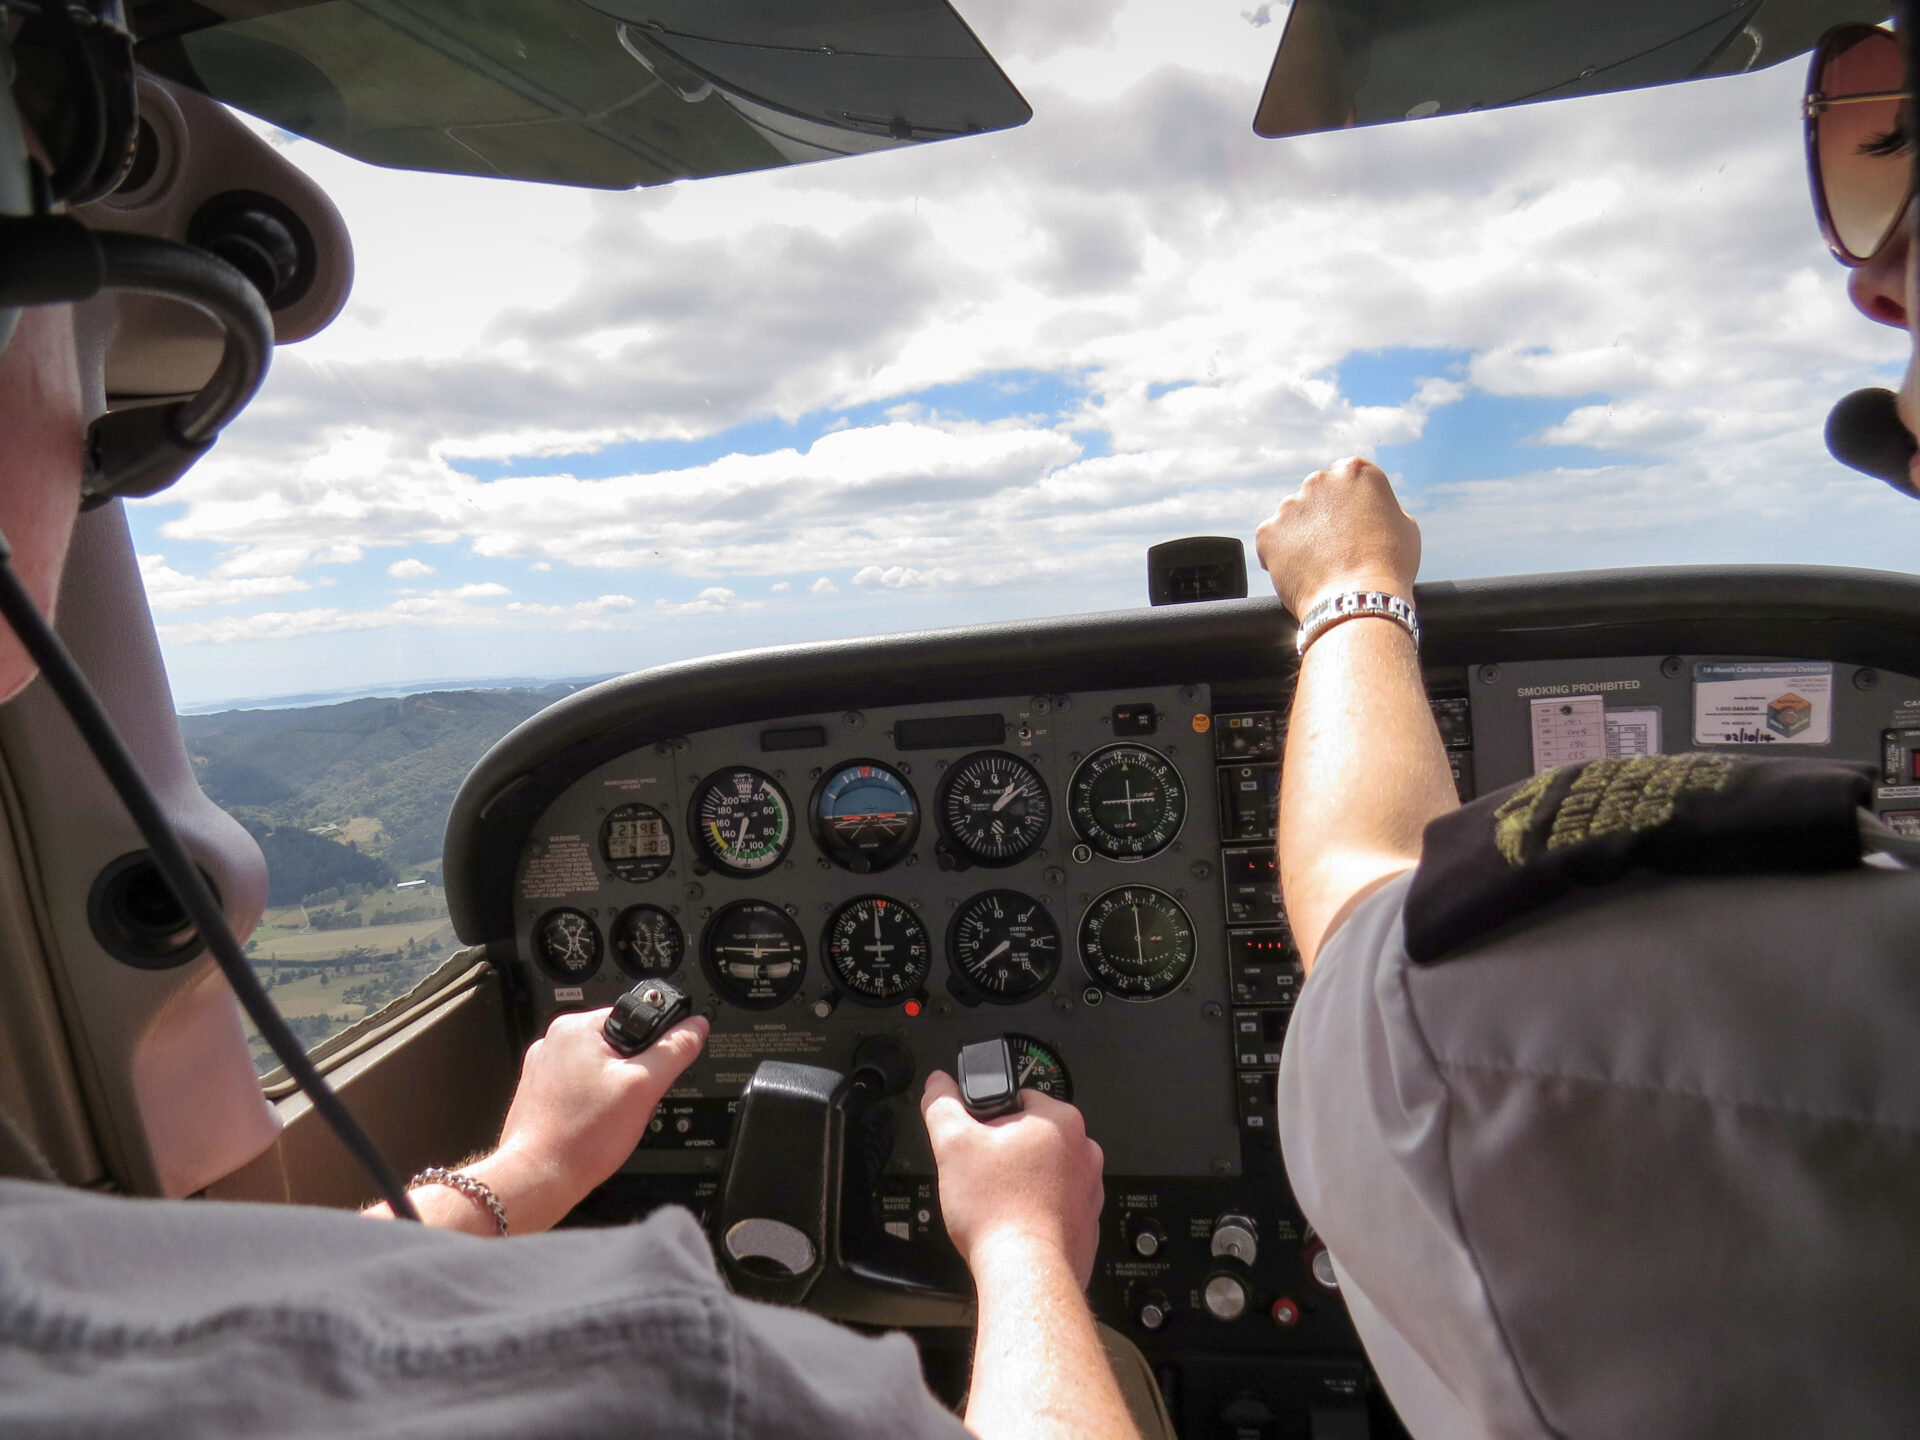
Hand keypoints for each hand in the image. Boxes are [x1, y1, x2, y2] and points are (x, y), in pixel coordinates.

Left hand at [486, 1008, 707, 1227]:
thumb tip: (694, 1028)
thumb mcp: (643, 1088)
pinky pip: (581, 1089)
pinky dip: (593, 1105)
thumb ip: (674, 1052)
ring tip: (608, 1117)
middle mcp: (554, 1042)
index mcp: (576, 1028)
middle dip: (633, 1075)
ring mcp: (544, 1068)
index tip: (650, 1074)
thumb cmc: (580, 1136)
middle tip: (628, 1102)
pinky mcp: (540, 1092)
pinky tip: (594, 1124)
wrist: (538, 1178)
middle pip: (618, 1047)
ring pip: (601, 1070)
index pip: (635, 1019)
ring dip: (614, 1091)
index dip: (653, 1048)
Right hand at [920, 1071, 1105, 1287]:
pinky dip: (1037, 1211)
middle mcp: (1085, 1151)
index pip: (1019, 1098)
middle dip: (1006, 1152)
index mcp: (1060, 1120)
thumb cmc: (998, 1212)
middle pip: (1033, 1136)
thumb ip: (942, 1105)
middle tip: (983, 1174)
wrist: (1025, 1273)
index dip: (989, 1118)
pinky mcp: (1087, 1222)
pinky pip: (1057, 1206)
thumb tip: (939, 1085)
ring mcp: (1091, 1189)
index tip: (977, 1140)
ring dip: (1022, 1182)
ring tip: (998, 1200)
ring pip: (1045, 1172)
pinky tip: (1015, 1222)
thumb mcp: (953, 1145)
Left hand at [1254, 456, 1420, 617]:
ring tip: (1319, 564)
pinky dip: (1280, 554)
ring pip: (1292, 518)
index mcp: (1355, 471)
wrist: (1359, 600)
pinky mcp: (1268, 532)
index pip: (1345, 479)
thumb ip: (1380, 507)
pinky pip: (1271, 540)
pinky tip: (1300, 571)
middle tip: (1336, 547)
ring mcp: (1290, 505)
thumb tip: (1369, 510)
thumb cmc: (1389, 566)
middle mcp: (1319, 480)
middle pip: (1317, 496)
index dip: (1349, 504)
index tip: (1352, 524)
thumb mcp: (1403, 525)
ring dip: (1301, 535)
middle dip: (1323, 516)